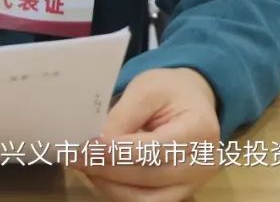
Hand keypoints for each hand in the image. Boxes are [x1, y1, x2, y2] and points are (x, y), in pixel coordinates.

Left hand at [74, 67, 220, 201]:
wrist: (191, 101)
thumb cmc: (169, 90)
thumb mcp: (146, 88)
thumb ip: (124, 116)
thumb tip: (99, 144)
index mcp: (199, 130)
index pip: (156, 149)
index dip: (120, 152)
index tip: (88, 148)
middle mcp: (202, 164)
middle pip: (150, 177)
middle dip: (109, 169)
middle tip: (77, 158)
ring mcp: (193, 184)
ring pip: (148, 199)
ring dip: (111, 186)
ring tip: (85, 167)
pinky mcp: (179, 193)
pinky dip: (120, 192)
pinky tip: (100, 176)